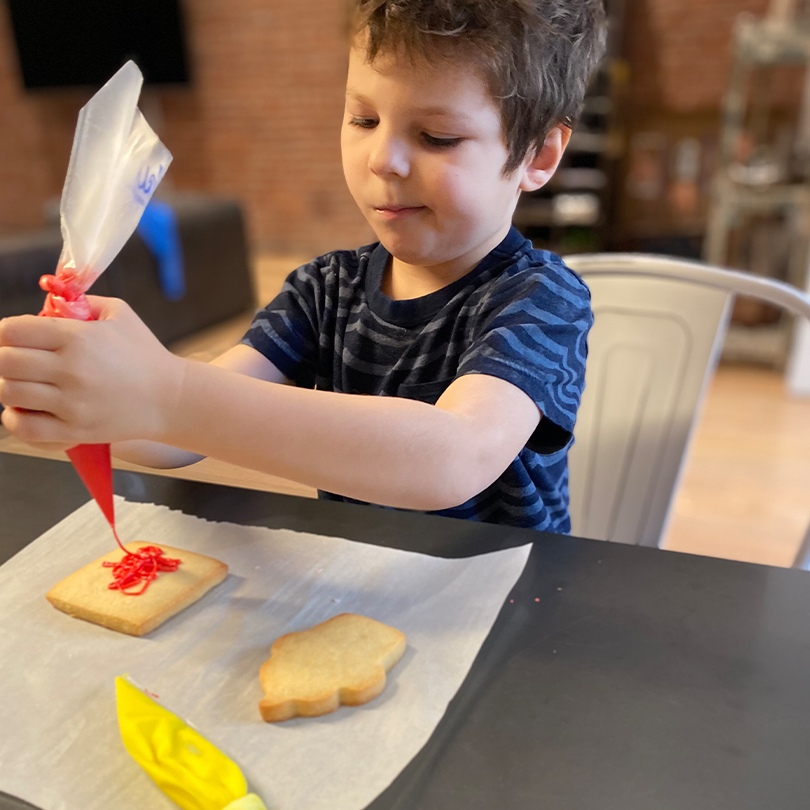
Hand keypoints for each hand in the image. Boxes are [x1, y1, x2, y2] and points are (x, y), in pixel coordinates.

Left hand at [0, 297, 184, 445]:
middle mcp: (72, 370)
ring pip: (9, 393)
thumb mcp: (119, 314)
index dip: (5, 333)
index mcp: (78, 337)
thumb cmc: (145, 354)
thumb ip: (81, 303)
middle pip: (4, 362)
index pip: (12, 330)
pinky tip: (25, 410)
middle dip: (4, 359)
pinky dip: (14, 418)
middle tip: (16, 361)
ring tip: (23, 385)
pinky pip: (24, 427)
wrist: (171, 398)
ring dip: (9, 387)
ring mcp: (73, 403)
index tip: (13, 338)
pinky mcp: (76, 431)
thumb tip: (47, 305)